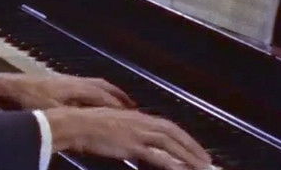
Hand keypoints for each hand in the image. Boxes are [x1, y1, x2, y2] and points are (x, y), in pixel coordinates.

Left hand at [0, 72, 133, 109]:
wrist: (4, 88)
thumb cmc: (26, 100)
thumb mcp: (52, 112)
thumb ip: (72, 118)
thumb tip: (91, 123)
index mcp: (73, 87)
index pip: (103, 96)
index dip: (118, 105)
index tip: (133, 113)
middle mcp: (71, 81)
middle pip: (101, 86)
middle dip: (117, 95)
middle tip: (131, 104)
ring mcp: (62, 80)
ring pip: (91, 83)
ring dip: (106, 91)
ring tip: (116, 100)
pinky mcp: (53, 83)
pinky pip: (81, 85)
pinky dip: (92, 91)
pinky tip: (89, 99)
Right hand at [45, 106, 211, 169]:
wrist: (73, 124)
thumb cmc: (86, 125)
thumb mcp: (111, 124)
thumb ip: (128, 131)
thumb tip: (138, 141)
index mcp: (136, 117)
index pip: (167, 126)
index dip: (183, 137)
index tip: (194, 147)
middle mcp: (140, 122)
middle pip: (174, 132)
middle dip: (193, 146)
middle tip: (206, 160)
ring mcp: (137, 133)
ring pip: (171, 142)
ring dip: (189, 155)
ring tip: (202, 166)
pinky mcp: (131, 145)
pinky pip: (157, 155)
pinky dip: (172, 163)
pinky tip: (181, 169)